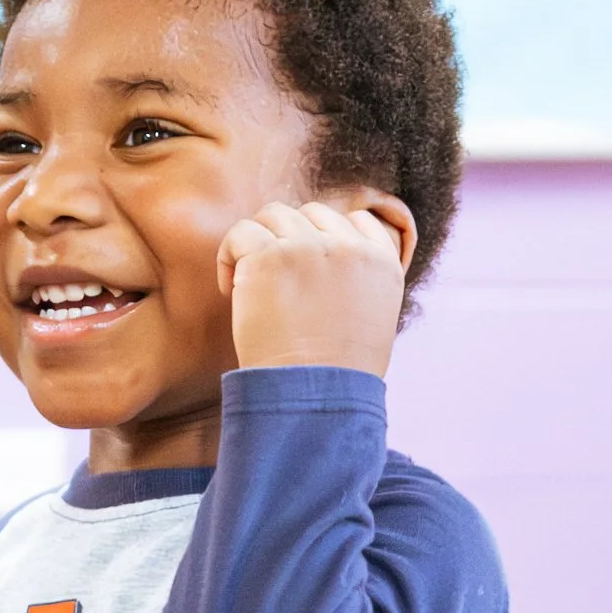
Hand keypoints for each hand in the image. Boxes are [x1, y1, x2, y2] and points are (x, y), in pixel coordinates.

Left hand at [217, 194, 416, 375]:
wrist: (315, 397)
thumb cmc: (338, 378)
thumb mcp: (373, 326)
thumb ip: (359, 288)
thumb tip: (326, 276)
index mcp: (382, 263)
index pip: (358, 221)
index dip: (327, 239)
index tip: (308, 271)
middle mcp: (349, 248)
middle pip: (313, 214)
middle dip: (291, 240)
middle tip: (275, 281)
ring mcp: (309, 248)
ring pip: (275, 215)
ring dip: (259, 242)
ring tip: (249, 282)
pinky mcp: (269, 257)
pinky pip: (241, 232)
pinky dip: (229, 255)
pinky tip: (231, 290)